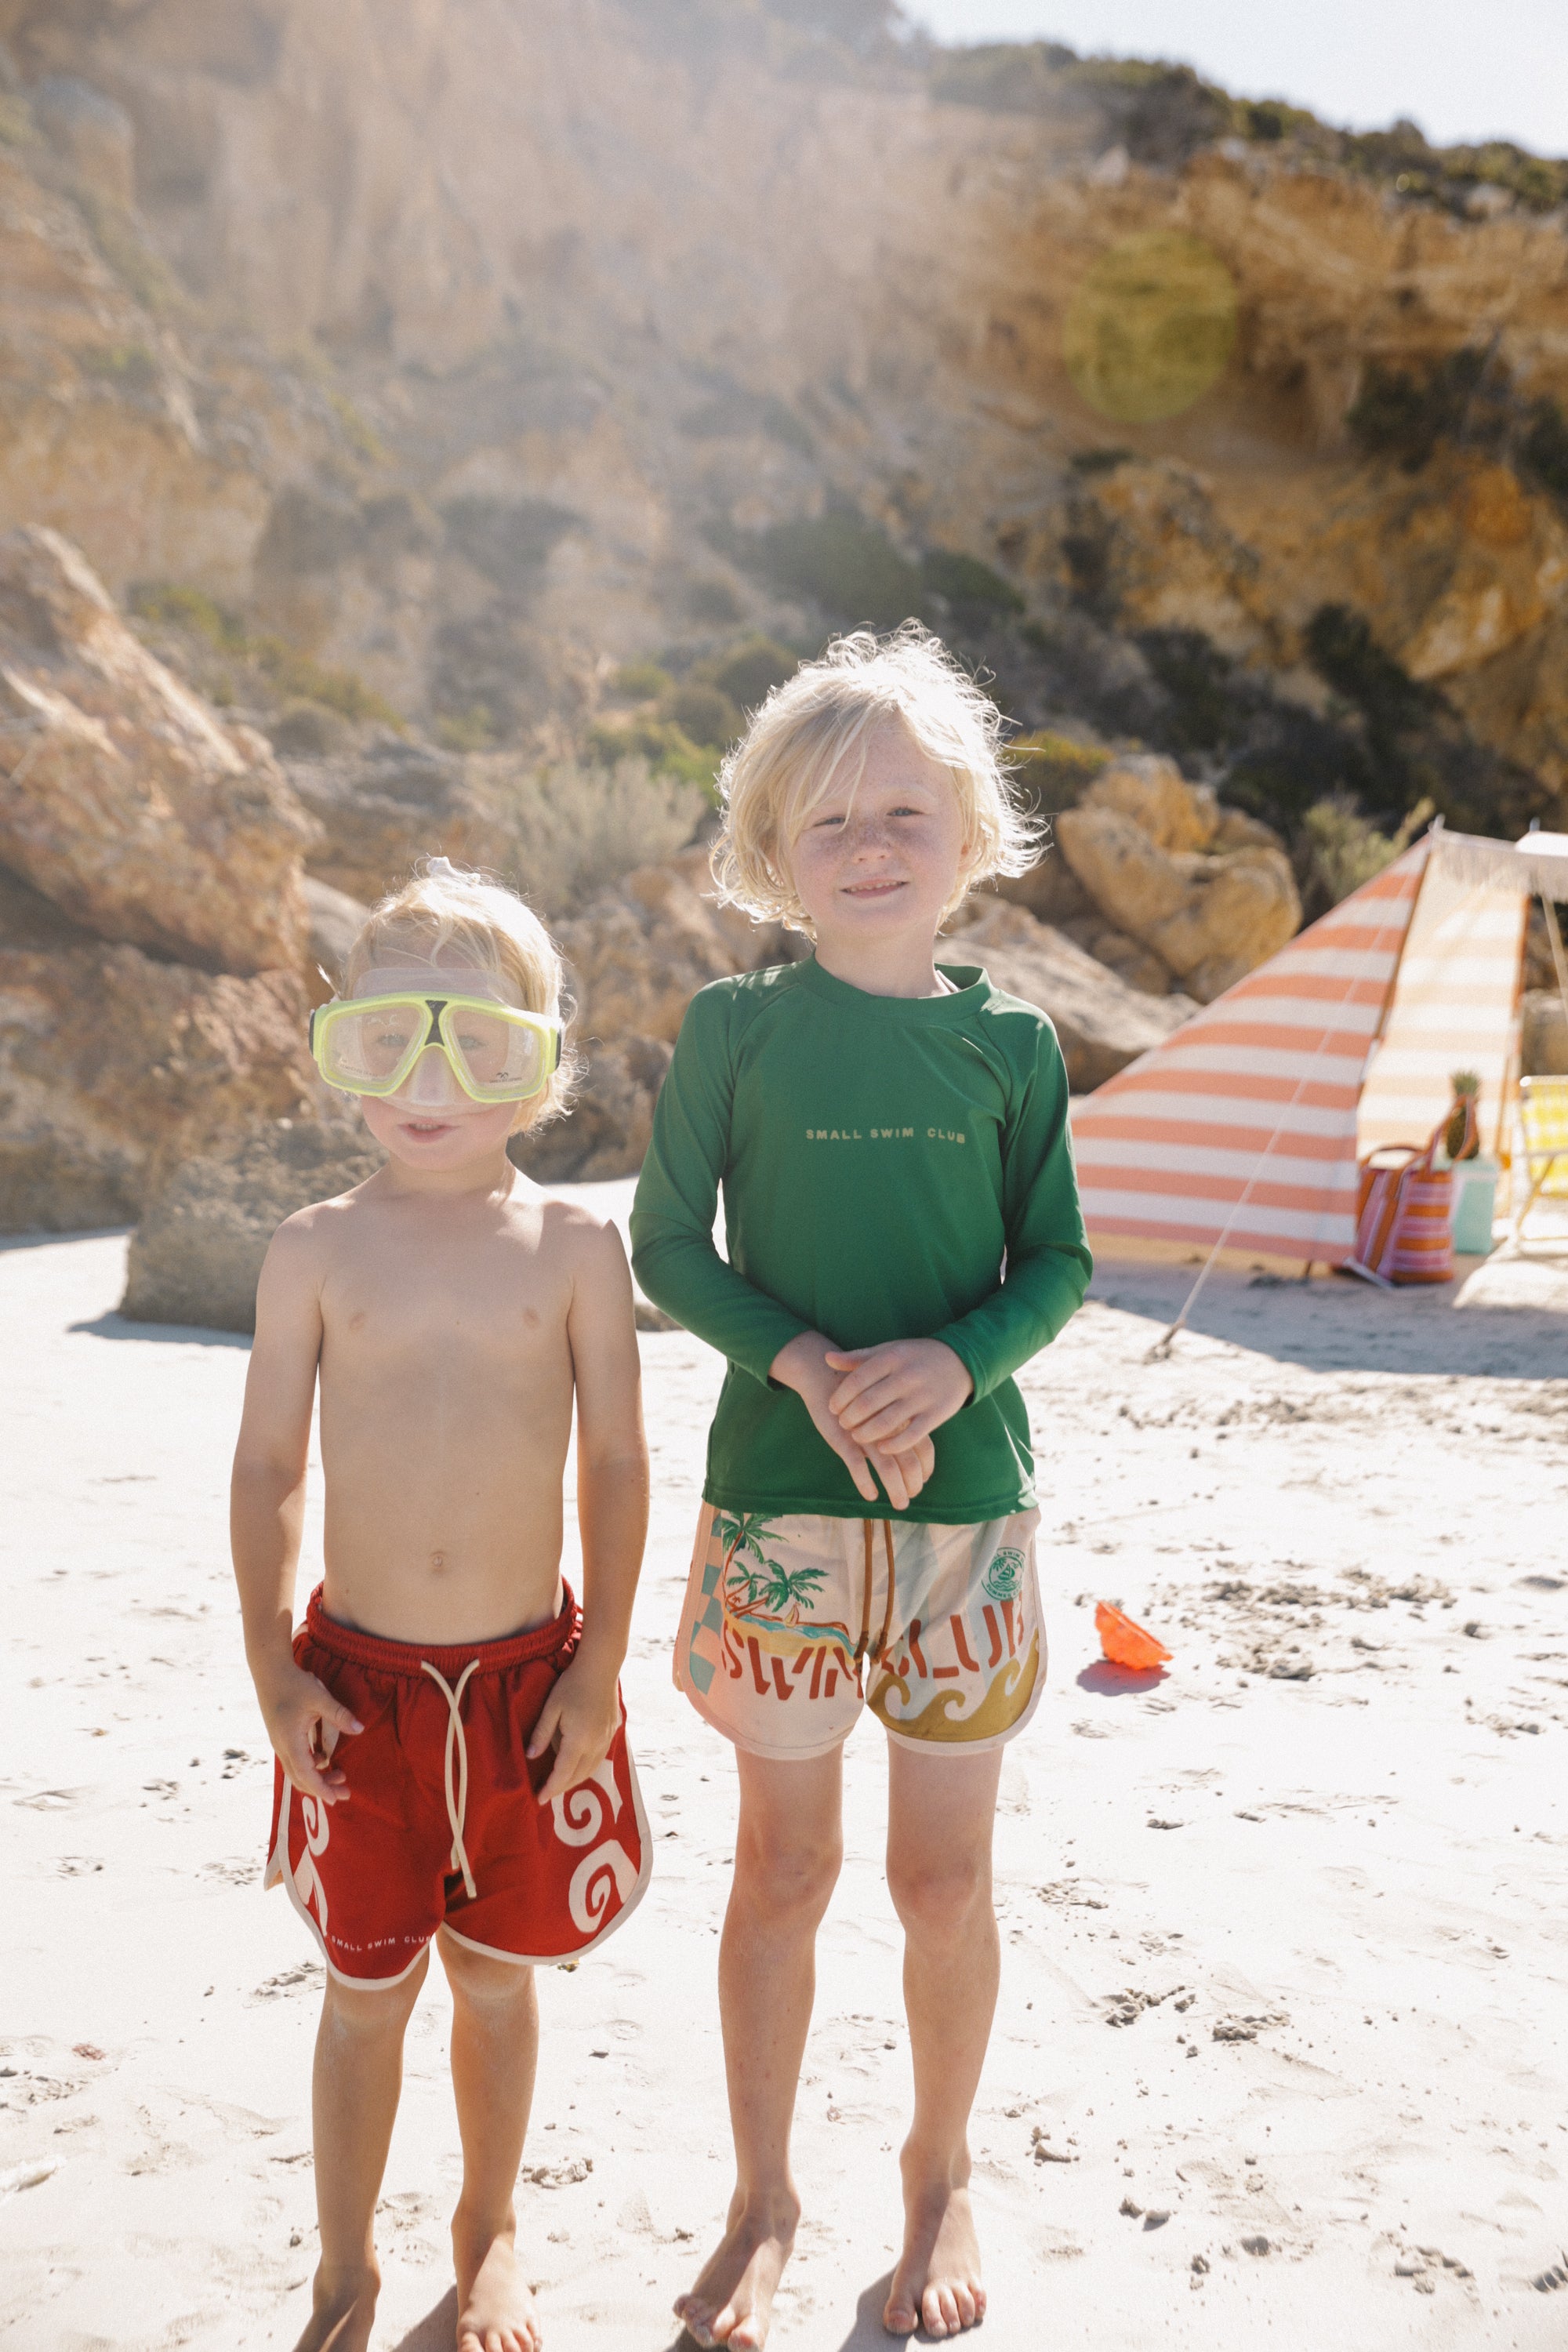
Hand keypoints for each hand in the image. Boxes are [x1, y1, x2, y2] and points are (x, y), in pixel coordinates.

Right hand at [255, 1658, 362, 1804]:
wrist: (270, 1671)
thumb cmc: (294, 1683)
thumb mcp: (319, 1697)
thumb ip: (339, 1715)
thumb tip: (360, 1729)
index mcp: (290, 1741)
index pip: (306, 1774)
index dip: (321, 1789)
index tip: (336, 1799)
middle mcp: (282, 1747)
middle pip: (300, 1779)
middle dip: (321, 1789)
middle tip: (344, 1793)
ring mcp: (280, 1743)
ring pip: (296, 1771)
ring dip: (316, 1778)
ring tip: (339, 1775)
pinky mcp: (281, 1738)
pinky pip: (294, 1761)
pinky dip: (310, 1767)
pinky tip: (324, 1759)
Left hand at [527, 1644, 623, 1806]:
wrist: (601, 1667)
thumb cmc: (572, 1684)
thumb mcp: (551, 1708)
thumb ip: (541, 1734)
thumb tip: (530, 1757)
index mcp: (578, 1740)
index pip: (562, 1774)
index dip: (550, 1789)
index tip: (539, 1799)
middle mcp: (595, 1745)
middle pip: (578, 1776)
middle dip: (561, 1787)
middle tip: (546, 1793)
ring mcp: (606, 1739)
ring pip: (591, 1770)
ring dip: (575, 1780)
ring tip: (560, 1782)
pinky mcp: (612, 1732)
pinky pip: (599, 1758)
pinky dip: (586, 1768)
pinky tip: (577, 1764)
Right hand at [770, 1333, 936, 1509]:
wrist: (826, 1376)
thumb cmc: (857, 1395)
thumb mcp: (883, 1406)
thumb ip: (899, 1427)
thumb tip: (911, 1454)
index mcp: (901, 1418)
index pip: (925, 1448)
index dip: (926, 1468)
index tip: (923, 1480)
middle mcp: (888, 1428)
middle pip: (911, 1462)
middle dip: (914, 1484)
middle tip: (911, 1497)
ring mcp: (866, 1434)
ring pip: (888, 1468)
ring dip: (896, 1490)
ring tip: (900, 1504)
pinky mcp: (843, 1439)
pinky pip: (858, 1466)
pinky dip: (866, 1483)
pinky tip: (871, 1495)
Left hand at [825, 1338, 973, 1452]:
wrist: (960, 1361)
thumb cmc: (915, 1357)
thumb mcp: (889, 1351)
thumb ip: (858, 1357)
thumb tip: (827, 1358)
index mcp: (892, 1358)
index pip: (857, 1380)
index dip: (840, 1397)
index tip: (832, 1408)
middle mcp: (906, 1377)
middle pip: (868, 1403)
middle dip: (850, 1417)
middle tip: (843, 1423)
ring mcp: (922, 1397)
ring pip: (887, 1422)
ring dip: (866, 1433)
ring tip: (857, 1436)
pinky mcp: (936, 1414)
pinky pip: (911, 1435)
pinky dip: (893, 1445)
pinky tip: (881, 1448)